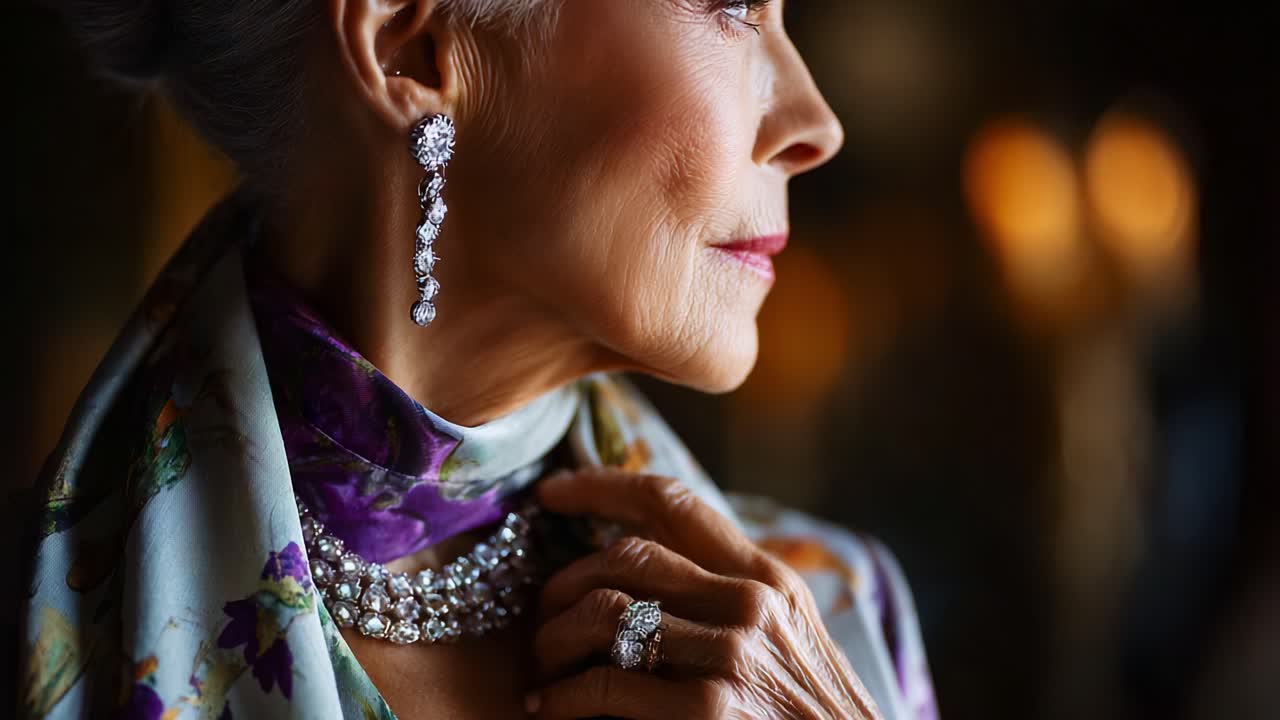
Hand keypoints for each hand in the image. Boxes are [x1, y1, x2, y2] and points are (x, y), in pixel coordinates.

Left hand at [527, 467, 882, 719]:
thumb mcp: (785, 639)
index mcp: (768, 578)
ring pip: (603, 609)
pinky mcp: (709, 709)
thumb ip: (728, 597)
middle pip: (625, 553)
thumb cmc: (808, 719)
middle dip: (564, 582)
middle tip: (541, 616)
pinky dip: (563, 696)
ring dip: (554, 639)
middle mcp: (752, 602)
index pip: (672, 500)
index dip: (603, 485)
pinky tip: (552, 709)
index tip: (554, 491)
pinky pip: (603, 681)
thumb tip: (644, 565)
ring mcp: (732, 654)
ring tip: (543, 667)